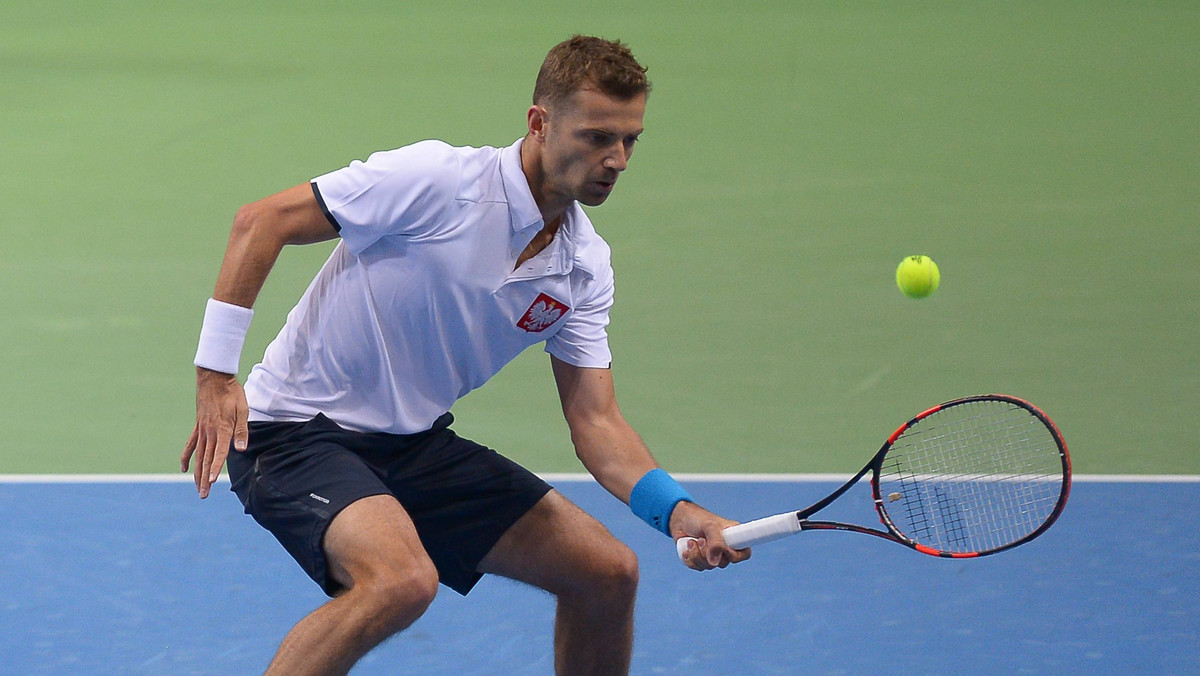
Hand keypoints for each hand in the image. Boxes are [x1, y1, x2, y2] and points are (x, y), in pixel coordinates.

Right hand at [181, 367, 248, 498]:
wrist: (214, 378)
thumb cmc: (232, 394)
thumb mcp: (242, 410)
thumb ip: (241, 431)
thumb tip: (240, 449)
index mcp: (221, 429)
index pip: (218, 453)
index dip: (215, 468)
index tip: (211, 481)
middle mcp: (209, 432)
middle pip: (206, 459)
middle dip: (204, 478)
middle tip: (203, 495)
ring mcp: (201, 430)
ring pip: (198, 456)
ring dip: (197, 473)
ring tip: (198, 488)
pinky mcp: (198, 427)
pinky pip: (191, 445)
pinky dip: (187, 457)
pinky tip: (184, 468)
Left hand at [669, 501, 750, 570]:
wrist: (680, 520)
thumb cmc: (699, 519)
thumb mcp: (710, 526)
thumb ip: (716, 542)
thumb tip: (715, 562)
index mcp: (734, 537)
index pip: (745, 553)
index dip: (736, 556)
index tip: (724, 550)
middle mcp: (726, 548)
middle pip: (723, 563)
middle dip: (708, 552)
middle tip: (700, 539)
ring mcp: (713, 555)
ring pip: (709, 566)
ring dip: (697, 554)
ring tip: (691, 541)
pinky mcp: (700, 560)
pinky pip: (697, 567)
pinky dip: (690, 559)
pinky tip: (686, 549)